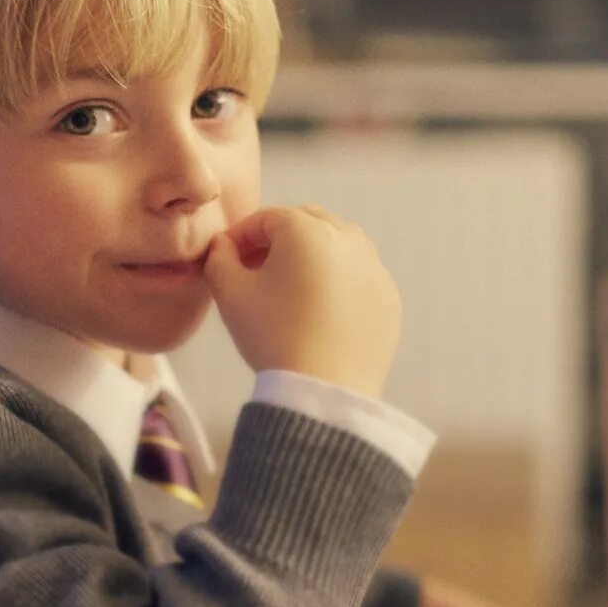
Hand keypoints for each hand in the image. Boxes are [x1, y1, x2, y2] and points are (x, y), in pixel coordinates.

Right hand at [202, 206, 401, 398]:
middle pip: (307, 223)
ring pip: (338, 246)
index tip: (226, 258)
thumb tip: (224, 246)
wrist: (325, 388)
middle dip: (278, 239)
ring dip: (311, 256)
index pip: (267, 218)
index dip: (240, 235)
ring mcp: (375, 268)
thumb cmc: (272, 335)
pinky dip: (338, 282)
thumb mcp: (230, 294)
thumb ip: (219, 258)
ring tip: (291, 289)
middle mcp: (348, 239)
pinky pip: (358, 277)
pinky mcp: (389, 298)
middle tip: (257, 270)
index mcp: (306, 231)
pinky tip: (320, 312)